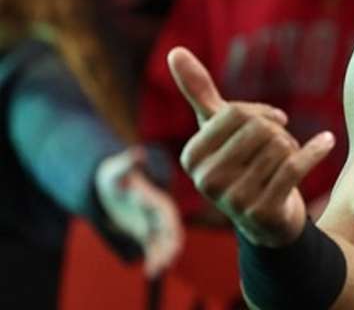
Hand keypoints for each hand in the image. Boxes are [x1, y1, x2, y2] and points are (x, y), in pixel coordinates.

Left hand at [95, 147, 183, 276]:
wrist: (110, 185)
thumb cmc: (114, 175)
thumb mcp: (118, 169)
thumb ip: (129, 163)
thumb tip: (139, 153)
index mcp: (156, 199)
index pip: (167, 214)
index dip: (168, 226)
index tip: (166, 236)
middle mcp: (159, 214)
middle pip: (172, 232)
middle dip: (170, 246)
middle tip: (165, 261)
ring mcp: (153, 225)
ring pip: (165, 244)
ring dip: (163, 257)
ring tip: (155, 271)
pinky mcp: (145, 234)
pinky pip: (154, 249)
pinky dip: (155, 260)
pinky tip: (150, 272)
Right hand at [170, 47, 334, 247]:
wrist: (267, 219)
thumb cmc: (241, 163)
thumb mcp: (219, 128)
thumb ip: (199, 92)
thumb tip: (175, 51)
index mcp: (192, 157)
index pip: (235, 113)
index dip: (260, 113)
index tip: (272, 121)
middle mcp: (206, 180)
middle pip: (259, 129)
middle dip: (278, 132)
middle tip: (280, 147)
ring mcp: (231, 200)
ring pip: (279, 146)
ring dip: (292, 148)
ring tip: (286, 162)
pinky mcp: (261, 211)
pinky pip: (294, 167)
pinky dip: (316, 149)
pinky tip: (327, 141)